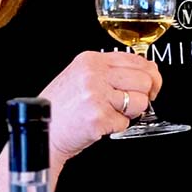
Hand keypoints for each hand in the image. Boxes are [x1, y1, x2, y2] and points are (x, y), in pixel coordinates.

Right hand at [40, 51, 161, 162]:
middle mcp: (94, 74)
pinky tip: (100, 124)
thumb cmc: (59, 107)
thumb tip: (143, 73)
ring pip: (140, 101)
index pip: (137, 60)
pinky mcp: (98, 117)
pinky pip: (125, 122)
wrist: (41, 132)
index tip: (150, 85)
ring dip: (130, 112)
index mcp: (91, 60)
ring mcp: (96, 95)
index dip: (150, 75)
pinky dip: (116, 127)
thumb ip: (107, 71)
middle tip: (130, 104)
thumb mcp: (79, 76)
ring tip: (111, 113)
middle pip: (145, 80)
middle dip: (143, 95)